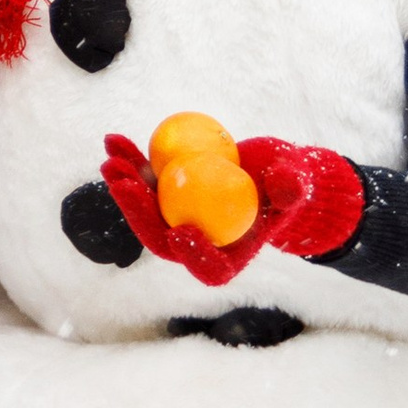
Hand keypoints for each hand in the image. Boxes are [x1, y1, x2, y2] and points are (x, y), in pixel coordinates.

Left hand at [92, 131, 362, 287]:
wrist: (269, 169)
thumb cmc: (287, 182)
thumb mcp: (297, 184)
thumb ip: (293, 187)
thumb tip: (284, 185)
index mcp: (229, 257)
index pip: (209, 267)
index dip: (193, 256)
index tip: (181, 233)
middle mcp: (197, 243)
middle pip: (162, 237)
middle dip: (138, 214)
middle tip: (125, 185)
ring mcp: (178, 218)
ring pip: (145, 208)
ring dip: (124, 185)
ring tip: (111, 160)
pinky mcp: (168, 194)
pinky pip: (144, 181)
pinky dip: (129, 161)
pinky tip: (114, 139)